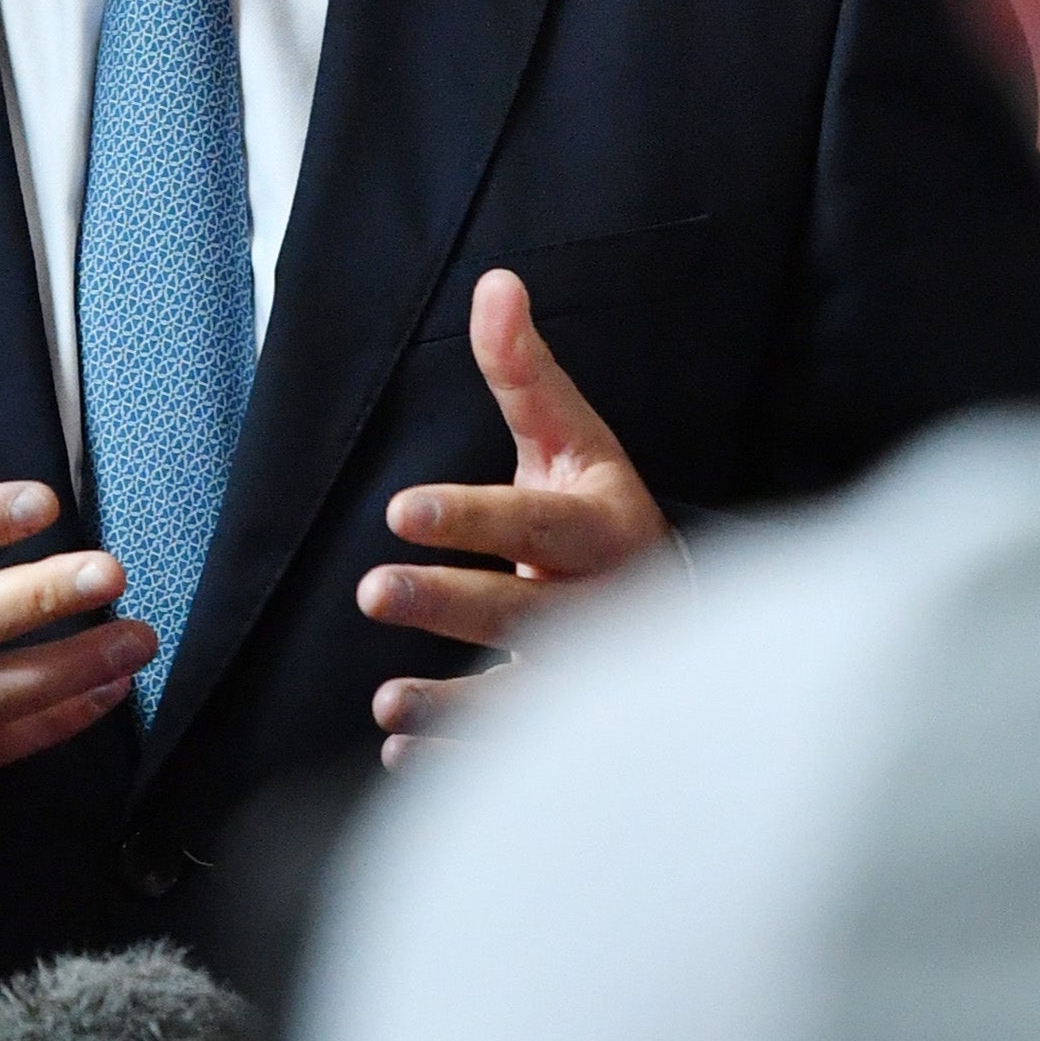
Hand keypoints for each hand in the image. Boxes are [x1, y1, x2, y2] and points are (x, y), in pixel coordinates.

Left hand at [356, 270, 672, 762]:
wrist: (669, 599)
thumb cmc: (597, 507)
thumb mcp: (571, 434)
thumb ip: (524, 369)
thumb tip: (495, 282)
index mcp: (602, 527)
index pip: (534, 523)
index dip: (471, 518)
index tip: (399, 511)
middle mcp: (601, 606)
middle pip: (524, 611)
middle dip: (449, 604)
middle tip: (370, 593)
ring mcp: (589, 674)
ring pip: (523, 695)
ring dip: (453, 702)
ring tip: (385, 703)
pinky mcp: (567, 723)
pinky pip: (515, 747)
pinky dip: (460, 758)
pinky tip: (402, 755)